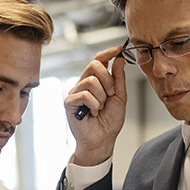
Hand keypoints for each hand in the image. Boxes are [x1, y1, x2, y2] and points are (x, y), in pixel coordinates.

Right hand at [64, 45, 127, 166]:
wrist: (102, 140)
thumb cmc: (109, 121)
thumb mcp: (120, 97)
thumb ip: (118, 78)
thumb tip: (119, 59)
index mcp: (96, 80)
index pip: (99, 59)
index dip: (108, 52)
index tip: (119, 49)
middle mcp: (84, 83)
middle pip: (94, 65)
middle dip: (107, 80)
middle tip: (110, 95)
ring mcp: (75, 92)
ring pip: (91, 81)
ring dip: (101, 97)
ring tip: (100, 108)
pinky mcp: (69, 102)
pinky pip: (84, 94)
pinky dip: (94, 105)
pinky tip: (92, 113)